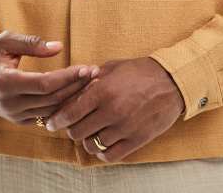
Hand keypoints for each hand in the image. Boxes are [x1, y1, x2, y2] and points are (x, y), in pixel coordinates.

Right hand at [0, 30, 99, 123]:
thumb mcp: (7, 41)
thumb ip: (31, 43)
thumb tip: (58, 47)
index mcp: (6, 83)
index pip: (44, 84)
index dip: (68, 77)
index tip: (86, 68)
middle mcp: (10, 104)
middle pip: (52, 99)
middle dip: (76, 86)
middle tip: (95, 73)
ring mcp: (14, 115)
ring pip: (51, 111)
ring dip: (73, 98)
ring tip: (92, 84)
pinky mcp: (19, 120)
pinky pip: (46, 117)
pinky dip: (63, 108)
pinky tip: (78, 97)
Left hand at [45, 57, 185, 162]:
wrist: (171, 81)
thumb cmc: (140, 71)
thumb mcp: (112, 67)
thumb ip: (90, 79)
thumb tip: (70, 87)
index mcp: (103, 91)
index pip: (70, 112)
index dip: (57, 120)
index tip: (52, 122)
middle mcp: (111, 111)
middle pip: (77, 132)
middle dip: (71, 129)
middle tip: (73, 125)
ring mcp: (124, 128)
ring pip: (91, 145)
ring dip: (87, 140)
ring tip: (90, 132)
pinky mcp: (136, 140)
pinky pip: (110, 155)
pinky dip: (102, 152)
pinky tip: (103, 143)